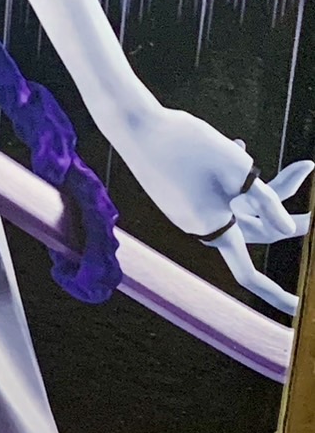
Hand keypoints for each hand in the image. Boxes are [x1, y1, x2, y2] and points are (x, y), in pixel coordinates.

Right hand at [121, 107, 311, 312]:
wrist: (134, 125)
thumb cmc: (188, 145)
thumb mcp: (237, 171)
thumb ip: (267, 202)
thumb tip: (286, 228)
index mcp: (216, 228)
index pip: (250, 274)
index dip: (275, 293)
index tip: (299, 308)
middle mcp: (200, 225)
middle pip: (252, 226)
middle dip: (281, 209)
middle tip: (305, 172)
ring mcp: (186, 209)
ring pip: (233, 204)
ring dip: (250, 184)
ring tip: (245, 148)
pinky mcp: (177, 191)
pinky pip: (214, 192)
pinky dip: (228, 177)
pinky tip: (229, 144)